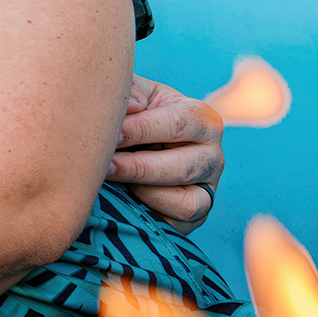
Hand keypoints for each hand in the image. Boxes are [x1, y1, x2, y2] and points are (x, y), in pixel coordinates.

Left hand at [108, 76, 223, 233]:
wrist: (134, 144)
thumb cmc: (133, 114)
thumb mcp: (133, 95)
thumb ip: (131, 93)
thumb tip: (132, 108)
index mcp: (202, 119)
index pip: (178, 124)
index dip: (140, 130)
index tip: (108, 135)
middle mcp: (214, 156)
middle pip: (184, 167)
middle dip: (138, 167)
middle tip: (103, 164)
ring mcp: (209, 189)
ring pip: (187, 202)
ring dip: (144, 193)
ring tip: (110, 181)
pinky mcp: (195, 217)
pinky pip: (178, 223)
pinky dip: (150, 214)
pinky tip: (124, 198)